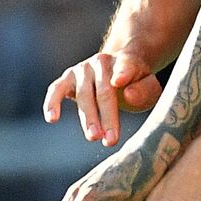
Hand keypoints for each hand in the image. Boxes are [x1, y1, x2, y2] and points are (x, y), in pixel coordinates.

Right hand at [43, 51, 161, 146]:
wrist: (118, 71)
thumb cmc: (136, 84)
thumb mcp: (148, 87)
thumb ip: (144, 91)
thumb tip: (128, 94)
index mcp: (126, 60)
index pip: (126, 66)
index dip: (122, 73)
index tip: (119, 82)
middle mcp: (102, 61)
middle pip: (104, 90)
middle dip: (107, 116)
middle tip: (110, 140)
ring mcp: (82, 69)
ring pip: (83, 94)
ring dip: (88, 117)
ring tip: (94, 137)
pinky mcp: (67, 78)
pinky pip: (56, 90)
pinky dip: (52, 103)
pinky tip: (52, 119)